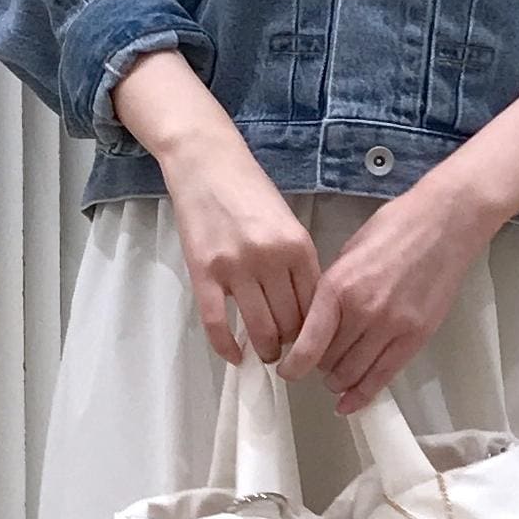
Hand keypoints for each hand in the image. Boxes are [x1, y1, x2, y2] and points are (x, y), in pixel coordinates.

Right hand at [157, 130, 321, 366]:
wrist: (208, 163)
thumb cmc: (250, 188)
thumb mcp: (287, 220)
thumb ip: (297, 260)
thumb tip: (306, 306)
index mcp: (297, 244)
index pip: (315, 305)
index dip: (315, 329)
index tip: (311, 339)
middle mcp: (270, 258)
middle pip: (290, 322)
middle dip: (291, 343)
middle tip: (288, 349)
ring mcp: (235, 267)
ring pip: (259, 329)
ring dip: (265, 349)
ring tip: (265, 352)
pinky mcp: (203, 273)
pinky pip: (217, 324)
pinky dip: (227, 347)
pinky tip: (235, 355)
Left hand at [276, 181, 494, 414]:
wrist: (444, 222)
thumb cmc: (394, 227)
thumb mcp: (349, 252)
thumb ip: (331, 290)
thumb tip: (315, 321)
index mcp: (338, 286)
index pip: (307, 344)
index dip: (293, 366)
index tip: (287, 371)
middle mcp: (362, 311)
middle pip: (328, 361)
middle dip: (319, 364)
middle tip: (320, 358)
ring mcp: (392, 326)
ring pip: (353, 374)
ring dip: (340, 379)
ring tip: (337, 374)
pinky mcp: (416, 337)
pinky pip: (383, 377)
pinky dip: (363, 395)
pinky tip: (350, 403)